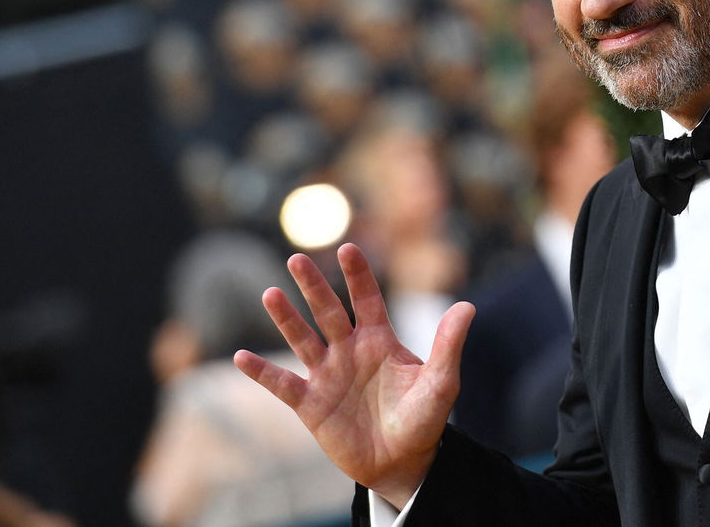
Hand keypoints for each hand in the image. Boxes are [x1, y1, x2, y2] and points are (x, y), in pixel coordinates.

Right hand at [233, 243, 474, 506]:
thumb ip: (448, 345)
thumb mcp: (441, 382)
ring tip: (270, 294)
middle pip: (328, 311)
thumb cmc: (424, 419)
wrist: (402, 462)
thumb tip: (468, 306)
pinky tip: (241, 357)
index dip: (357, 275)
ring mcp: (327, 376)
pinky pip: (283, 385)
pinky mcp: (311, 405)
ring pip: (302, 340)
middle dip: (314, 286)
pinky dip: (262, 373)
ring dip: (286, 319)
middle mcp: (349, 350)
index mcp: (379, 340)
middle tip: (297, 258)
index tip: (348, 248)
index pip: (366, 299)